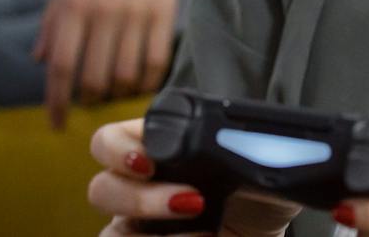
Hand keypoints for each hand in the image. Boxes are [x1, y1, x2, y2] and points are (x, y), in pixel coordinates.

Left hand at [38, 0, 197, 128]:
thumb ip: (53, 23)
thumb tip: (39, 62)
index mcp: (73, 5)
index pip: (60, 68)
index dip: (56, 103)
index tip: (56, 125)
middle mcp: (103, 12)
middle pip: (93, 79)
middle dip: (89, 101)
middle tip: (90, 102)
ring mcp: (136, 12)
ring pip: (125, 76)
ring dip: (118, 92)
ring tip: (115, 89)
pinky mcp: (165, 11)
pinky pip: (156, 63)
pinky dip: (148, 81)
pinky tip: (141, 80)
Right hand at [89, 118, 299, 236]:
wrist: (264, 235)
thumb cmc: (263, 195)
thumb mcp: (264, 165)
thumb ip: (256, 149)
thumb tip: (267, 147)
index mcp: (158, 148)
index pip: (110, 141)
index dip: (119, 150)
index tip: (150, 162)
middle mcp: (138, 187)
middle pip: (101, 188)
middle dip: (142, 198)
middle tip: (193, 202)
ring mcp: (137, 226)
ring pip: (111, 233)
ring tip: (206, 235)